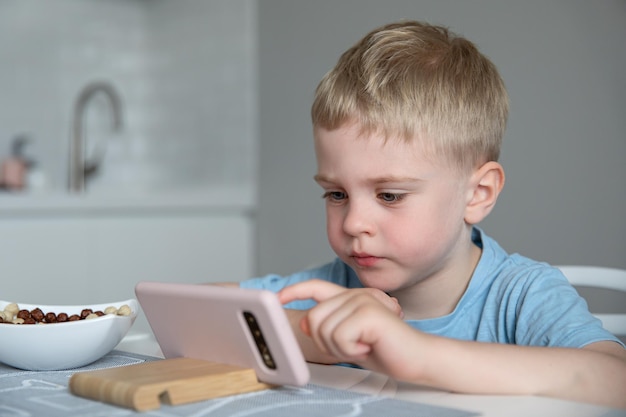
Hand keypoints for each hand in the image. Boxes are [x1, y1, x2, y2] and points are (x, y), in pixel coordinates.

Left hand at [279, 280, 416, 375]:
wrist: (417, 358)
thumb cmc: (386, 349)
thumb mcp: (349, 340)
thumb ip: (328, 328)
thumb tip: (304, 322)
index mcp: (350, 298)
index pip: (316, 288)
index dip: (295, 290)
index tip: (279, 296)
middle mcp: (355, 294)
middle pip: (313, 318)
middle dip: (325, 342)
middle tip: (350, 347)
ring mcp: (362, 300)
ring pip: (324, 329)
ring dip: (340, 349)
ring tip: (362, 346)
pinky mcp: (369, 312)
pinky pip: (339, 337)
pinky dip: (350, 351)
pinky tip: (368, 347)